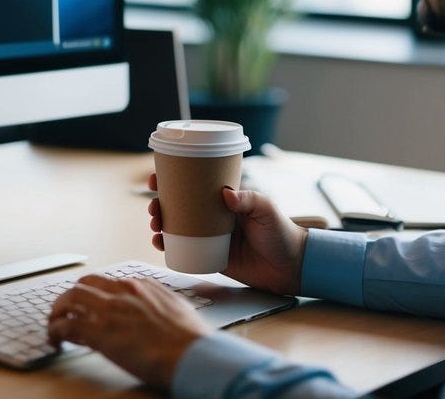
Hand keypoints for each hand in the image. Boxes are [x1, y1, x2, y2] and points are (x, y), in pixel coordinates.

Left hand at [47, 273, 209, 389]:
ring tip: (54, 324)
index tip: (91, 306)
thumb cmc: (192, 339)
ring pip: (70, 298)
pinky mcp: (100, 332)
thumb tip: (157, 313)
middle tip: (65, 311)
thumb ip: (161, 306)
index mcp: (142, 286)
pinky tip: (55, 340)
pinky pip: (67, 325)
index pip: (108, 283)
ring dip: (58, 311)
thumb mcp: (178, 310)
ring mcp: (110, 310)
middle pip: (85, 284)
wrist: (193, 353)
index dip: (96, 295)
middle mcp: (123, 292)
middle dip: (72, 297)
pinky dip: (56, 331)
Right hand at [148, 173, 307, 295]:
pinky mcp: (211, 256)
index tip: (156, 178)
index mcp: (224, 200)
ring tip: (155, 225)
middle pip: (179, 206)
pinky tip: (159, 243)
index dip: (173, 181)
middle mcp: (213, 216)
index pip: (194, 186)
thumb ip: (247, 200)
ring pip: (177, 227)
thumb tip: (225, 194)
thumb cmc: (282, 232)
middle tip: (154, 207)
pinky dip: (168, 247)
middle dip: (159, 204)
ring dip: (160, 224)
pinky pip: (184, 250)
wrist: (291, 266)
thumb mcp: (266, 209)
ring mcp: (210, 236)